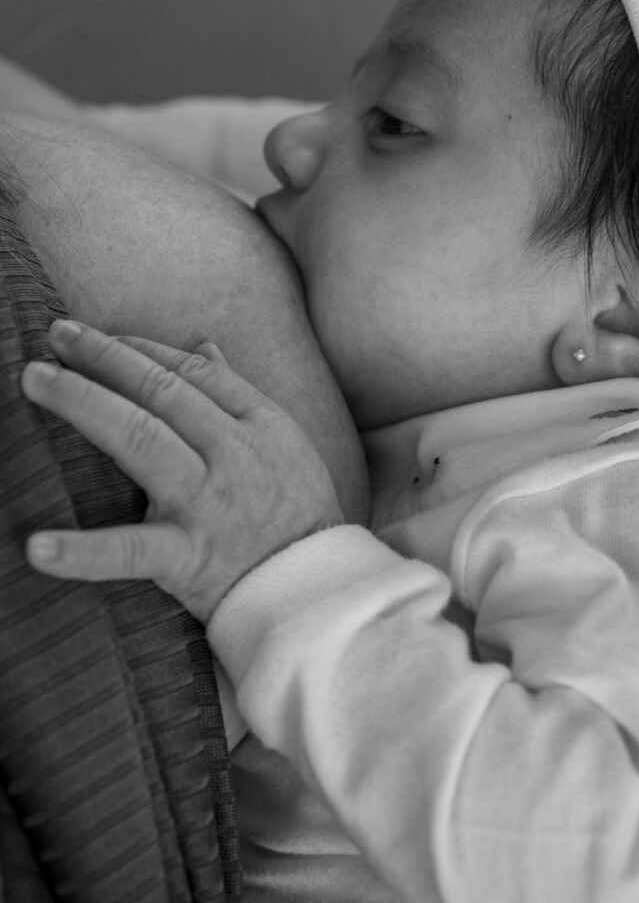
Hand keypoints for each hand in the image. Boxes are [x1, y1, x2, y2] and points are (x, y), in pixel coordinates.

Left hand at [21, 320, 343, 621]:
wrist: (316, 588)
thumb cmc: (296, 509)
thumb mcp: (284, 441)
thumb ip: (237, 394)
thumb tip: (204, 348)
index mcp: (257, 425)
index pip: (192, 374)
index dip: (141, 350)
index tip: (98, 337)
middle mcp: (231, 455)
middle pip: (160, 392)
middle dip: (105, 358)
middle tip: (57, 334)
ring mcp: (206, 504)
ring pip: (140, 439)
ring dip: (84, 403)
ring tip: (37, 379)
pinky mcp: (186, 558)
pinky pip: (131, 551)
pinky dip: (83, 551)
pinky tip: (37, 546)